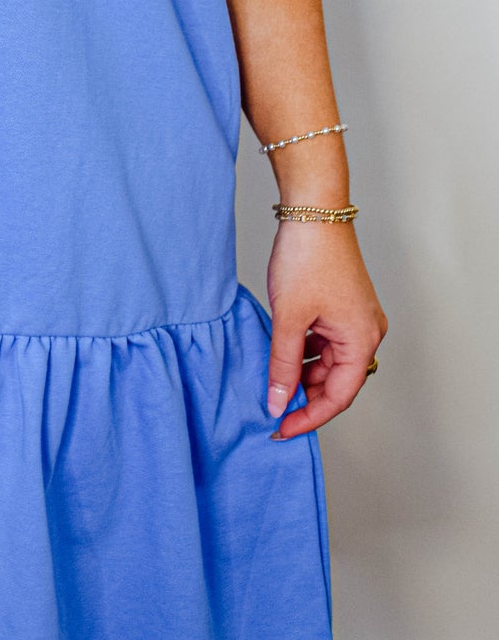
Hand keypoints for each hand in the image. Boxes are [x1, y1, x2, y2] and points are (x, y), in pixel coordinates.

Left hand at [265, 218, 386, 438]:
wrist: (313, 210)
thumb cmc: (307, 257)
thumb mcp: (289, 318)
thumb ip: (283, 365)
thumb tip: (278, 402)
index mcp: (361, 340)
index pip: (339, 397)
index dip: (309, 417)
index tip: (282, 429)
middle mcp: (367, 332)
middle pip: (337, 381)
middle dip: (305, 396)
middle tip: (273, 407)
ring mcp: (357, 318)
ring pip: (330, 362)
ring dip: (304, 373)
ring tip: (274, 379)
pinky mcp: (344, 306)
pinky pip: (327, 341)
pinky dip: (306, 351)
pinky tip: (283, 351)